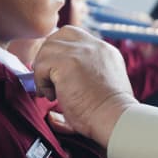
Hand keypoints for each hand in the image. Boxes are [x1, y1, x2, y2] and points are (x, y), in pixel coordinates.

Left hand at [33, 27, 137, 148]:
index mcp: (106, 52)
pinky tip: (52, 96)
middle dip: (48, 57)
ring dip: (43, 71)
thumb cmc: (109, 116)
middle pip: (60, 36)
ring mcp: (82, 51)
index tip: (57, 74)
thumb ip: (81, 87)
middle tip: (49, 81)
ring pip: (47, 49)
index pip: (76, 38)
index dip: (61, 53)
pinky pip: (41, 65)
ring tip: (52, 93)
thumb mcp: (100, 93)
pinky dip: (41, 82)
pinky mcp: (68, 62)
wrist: (115, 121)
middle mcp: (96, 47)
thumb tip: (52, 112)